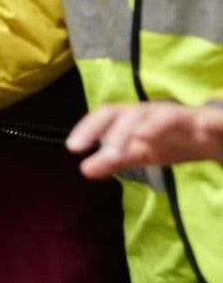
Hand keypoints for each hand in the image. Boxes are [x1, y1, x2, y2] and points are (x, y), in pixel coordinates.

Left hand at [67, 101, 222, 178]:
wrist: (216, 135)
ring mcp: (187, 117)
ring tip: (141, 138)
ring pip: (169, 115)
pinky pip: (213, 121)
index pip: (108, 115)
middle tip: (108, 155)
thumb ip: (115, 159)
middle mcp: (158, 113)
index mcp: (137, 118)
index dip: (89, 127)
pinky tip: (202, 128)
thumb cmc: (172, 139)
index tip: (72, 147)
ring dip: (155, 125)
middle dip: (120, 133)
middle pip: (135, 115)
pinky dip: (208, 123)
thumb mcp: (142, 151)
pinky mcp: (214, 123)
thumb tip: (83, 169)